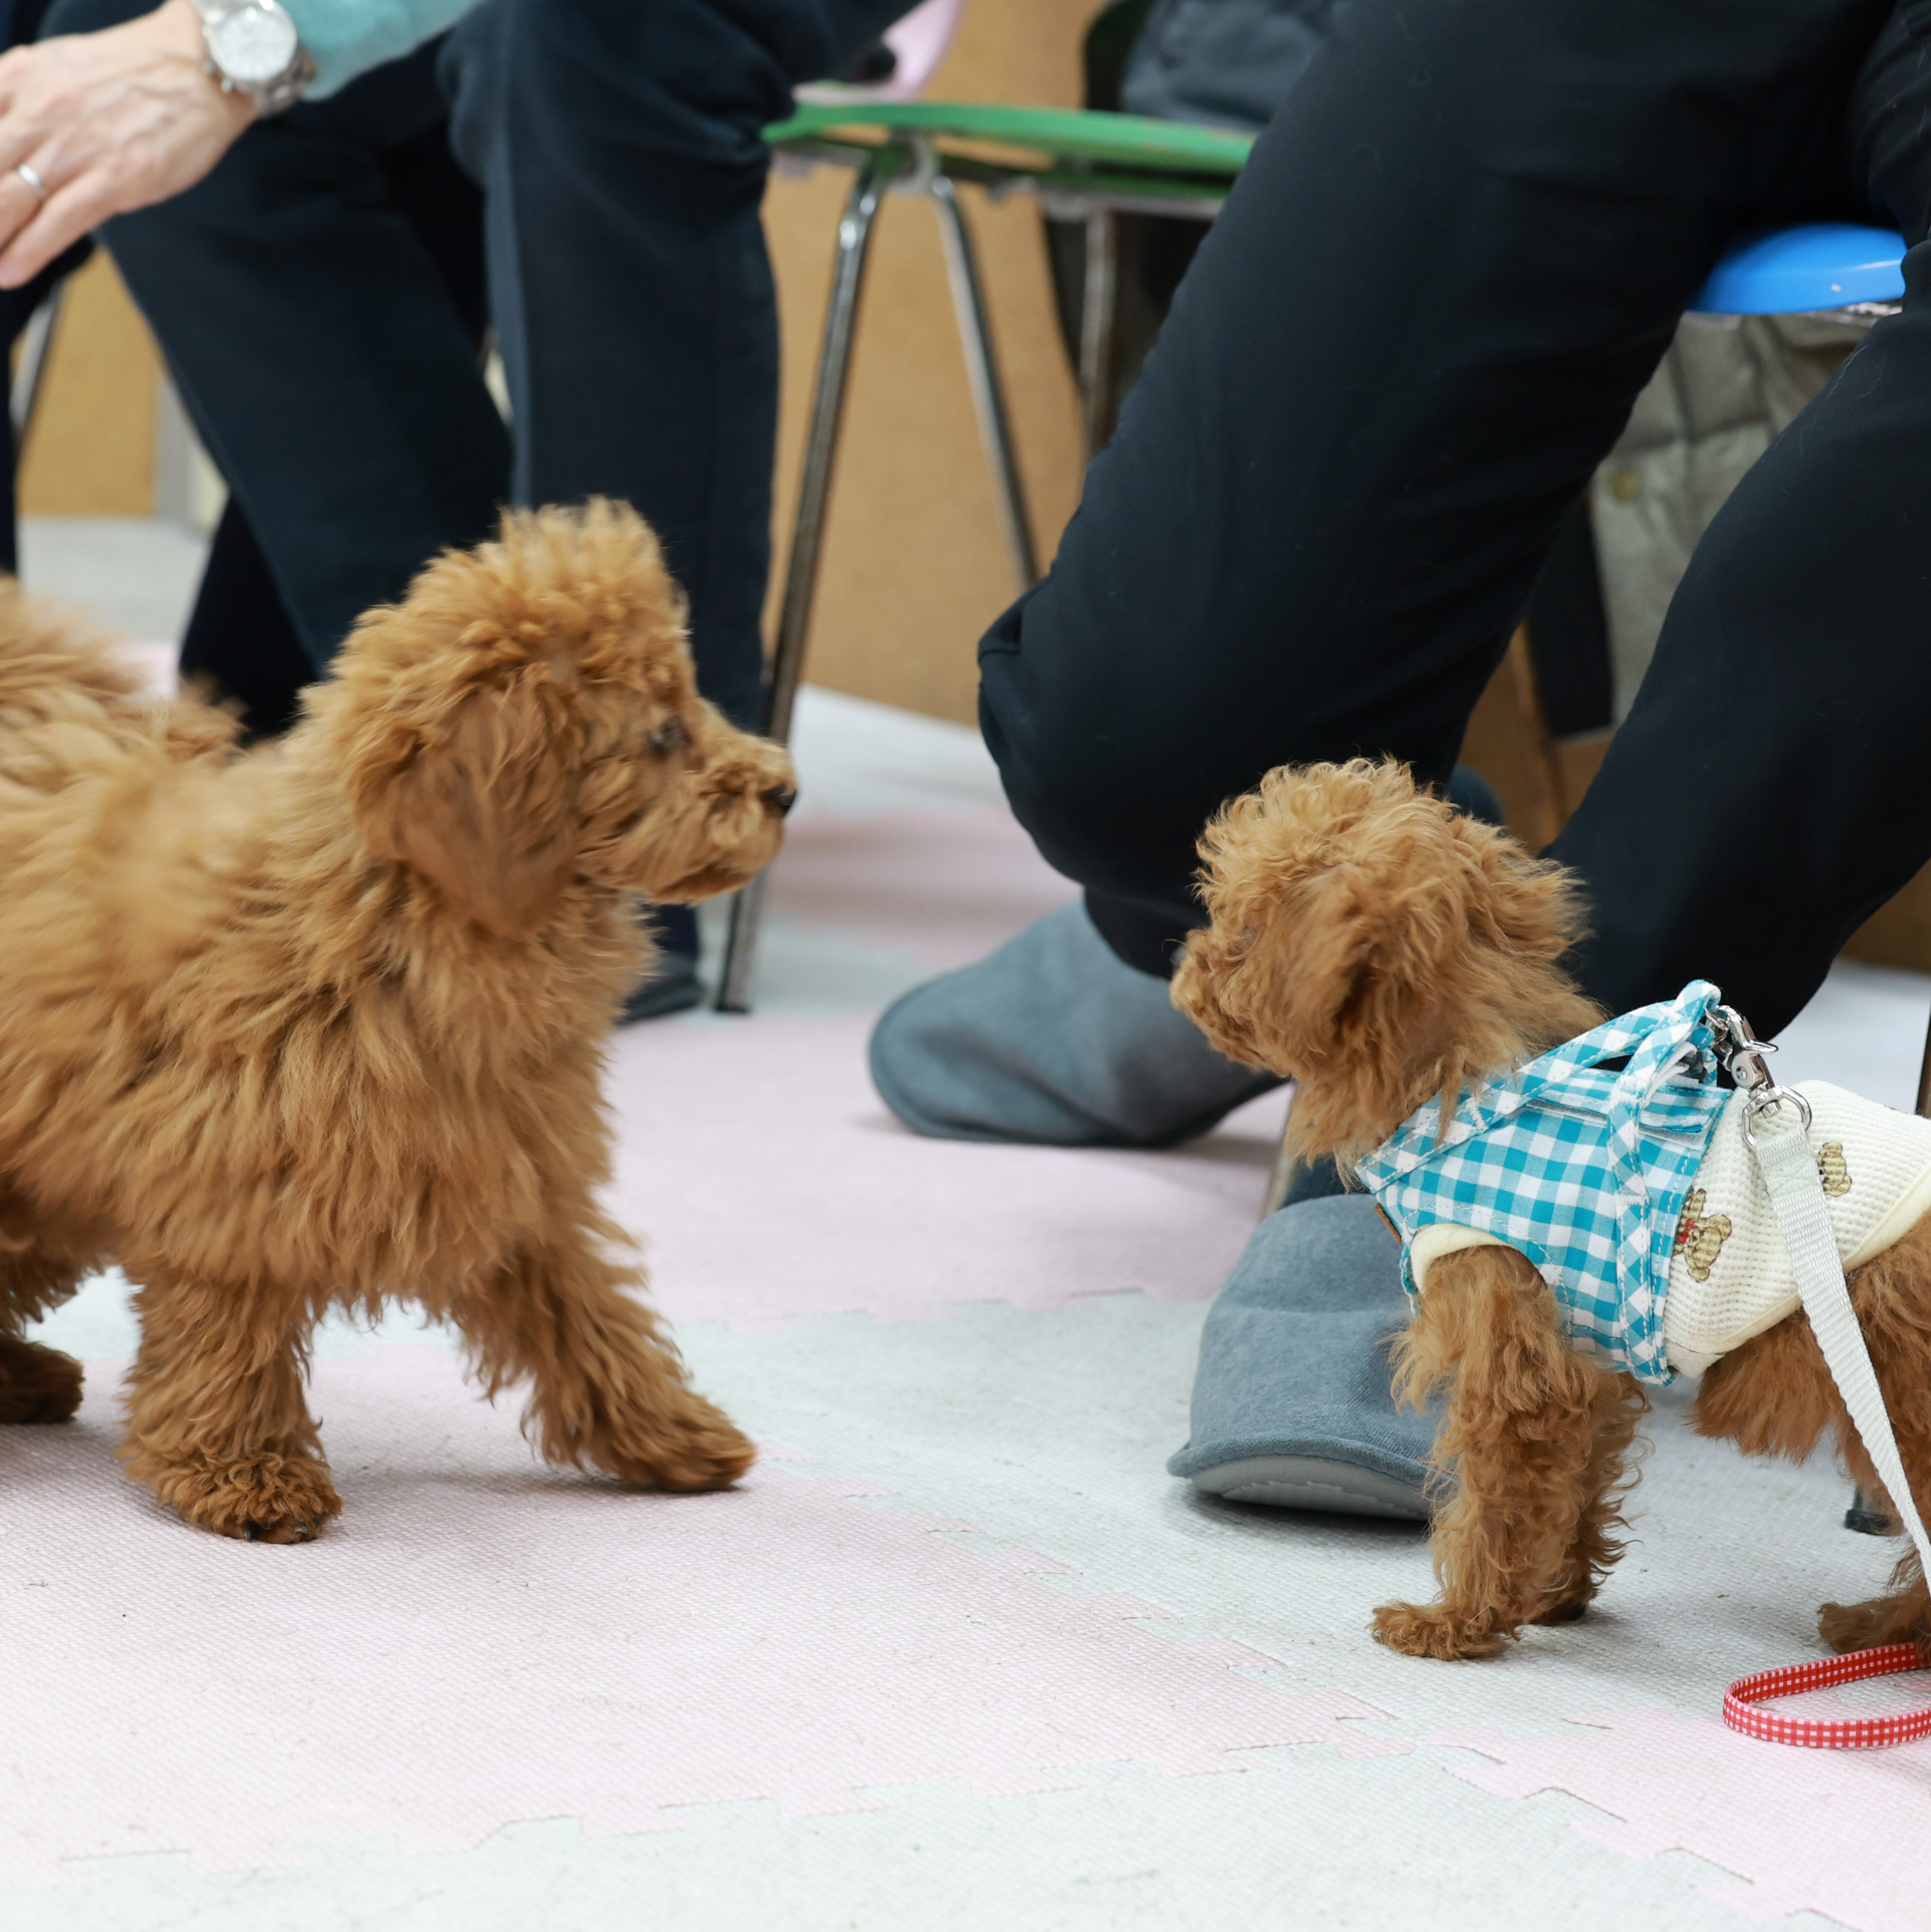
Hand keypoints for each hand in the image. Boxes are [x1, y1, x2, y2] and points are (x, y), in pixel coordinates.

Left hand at [0, 0, 255, 289]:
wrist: (199, 67)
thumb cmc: (133, 72)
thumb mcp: (54, 66)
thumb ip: (16, 97)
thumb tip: (0, 139)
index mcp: (17, 77)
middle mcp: (38, 109)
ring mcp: (76, 146)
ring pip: (9, 198)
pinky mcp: (114, 178)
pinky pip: (59, 221)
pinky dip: (29, 251)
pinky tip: (11, 269)